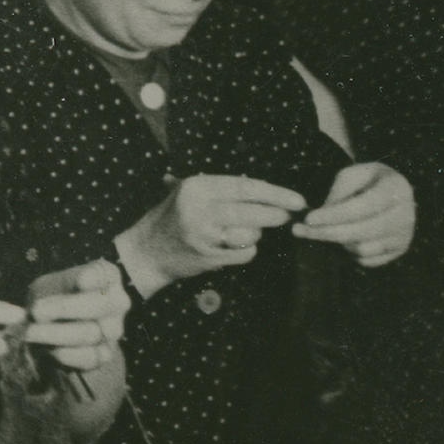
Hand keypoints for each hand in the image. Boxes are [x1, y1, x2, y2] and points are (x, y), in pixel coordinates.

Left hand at [23, 259, 127, 372]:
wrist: (56, 333)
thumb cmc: (50, 300)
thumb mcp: (45, 288)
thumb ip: (45, 296)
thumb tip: (39, 314)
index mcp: (106, 275)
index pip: (103, 274)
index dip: (92, 278)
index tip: (80, 282)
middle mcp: (118, 301)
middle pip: (97, 305)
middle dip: (65, 309)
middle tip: (36, 312)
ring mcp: (115, 330)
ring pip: (89, 333)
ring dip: (56, 334)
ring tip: (31, 333)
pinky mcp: (106, 355)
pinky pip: (88, 357)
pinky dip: (66, 354)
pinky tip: (50, 351)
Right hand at [120, 174, 306, 296]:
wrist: (146, 251)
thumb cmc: (173, 217)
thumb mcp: (188, 193)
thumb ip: (221, 188)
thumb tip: (262, 188)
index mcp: (196, 187)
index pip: (246, 187)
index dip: (276, 194)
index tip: (298, 200)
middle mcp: (199, 208)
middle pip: (253, 211)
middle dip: (276, 215)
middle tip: (287, 217)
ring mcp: (203, 234)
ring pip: (251, 234)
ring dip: (254, 235)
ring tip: (242, 232)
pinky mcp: (207, 257)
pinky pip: (244, 253)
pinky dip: (245, 251)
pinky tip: (232, 246)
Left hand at [293, 161, 415, 267]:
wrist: (390, 191)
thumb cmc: (366, 180)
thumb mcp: (350, 175)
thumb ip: (337, 193)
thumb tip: (322, 218)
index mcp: (397, 188)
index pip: (363, 207)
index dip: (334, 215)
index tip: (308, 219)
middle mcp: (406, 215)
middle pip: (361, 232)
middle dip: (326, 233)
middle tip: (297, 230)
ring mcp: (404, 236)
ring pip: (362, 249)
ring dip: (336, 242)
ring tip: (322, 230)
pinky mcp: (398, 251)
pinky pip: (367, 260)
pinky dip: (348, 253)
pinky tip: (340, 239)